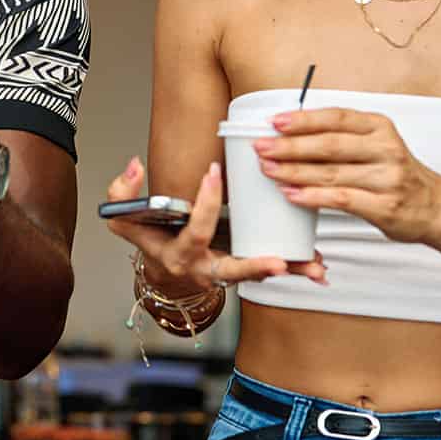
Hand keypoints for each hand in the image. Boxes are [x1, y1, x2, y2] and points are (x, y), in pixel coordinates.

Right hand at [105, 158, 326, 289]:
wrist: (164, 273)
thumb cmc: (149, 240)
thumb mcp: (125, 221)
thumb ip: (121, 194)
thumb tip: (134, 165)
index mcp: (178, 254)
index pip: (193, 230)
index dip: (203, 202)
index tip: (213, 172)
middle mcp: (204, 270)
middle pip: (231, 271)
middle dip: (254, 266)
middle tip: (278, 261)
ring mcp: (226, 274)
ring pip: (259, 274)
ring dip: (288, 270)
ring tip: (314, 268)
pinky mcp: (243, 270)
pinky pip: (270, 271)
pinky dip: (296, 269)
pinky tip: (319, 268)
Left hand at [257, 106, 440, 242]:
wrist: (435, 207)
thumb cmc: (396, 173)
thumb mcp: (377, 143)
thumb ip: (343, 136)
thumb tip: (290, 132)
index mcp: (380, 127)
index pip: (336, 118)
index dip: (303, 119)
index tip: (274, 122)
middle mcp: (386, 149)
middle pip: (329, 145)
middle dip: (290, 146)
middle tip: (262, 147)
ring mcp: (387, 179)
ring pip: (332, 173)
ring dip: (295, 171)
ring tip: (269, 170)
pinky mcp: (385, 207)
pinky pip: (342, 199)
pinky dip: (313, 197)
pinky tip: (292, 194)